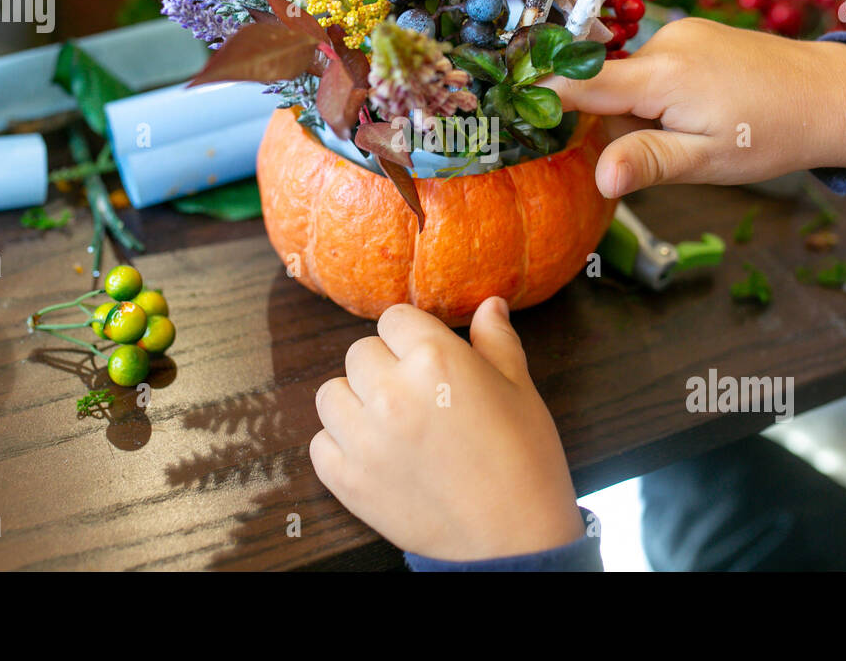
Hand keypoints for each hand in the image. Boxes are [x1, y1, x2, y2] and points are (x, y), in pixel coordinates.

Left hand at [309, 298, 585, 561]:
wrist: (512, 540)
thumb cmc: (524, 462)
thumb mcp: (520, 390)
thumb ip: (496, 342)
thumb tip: (489, 305)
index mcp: (435, 358)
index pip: (394, 318)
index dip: (410, 336)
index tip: (423, 356)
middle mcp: (391, 391)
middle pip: (359, 352)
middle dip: (384, 366)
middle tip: (413, 394)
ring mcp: (364, 437)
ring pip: (331, 394)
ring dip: (355, 402)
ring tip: (388, 422)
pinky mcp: (348, 480)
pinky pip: (321, 444)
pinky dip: (341, 447)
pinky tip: (374, 455)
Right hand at [542, 17, 845, 196]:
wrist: (833, 95)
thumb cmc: (772, 135)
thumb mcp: (709, 161)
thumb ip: (650, 163)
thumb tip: (599, 177)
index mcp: (664, 75)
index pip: (580, 81)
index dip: (542, 95)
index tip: (506, 107)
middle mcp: (666, 41)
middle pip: (605, 83)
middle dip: (614, 119)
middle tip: (657, 151)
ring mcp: (681, 32)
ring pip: (631, 77)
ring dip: (642, 109)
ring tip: (693, 132)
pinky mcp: (694, 32)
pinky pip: (654, 65)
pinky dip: (659, 92)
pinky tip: (699, 111)